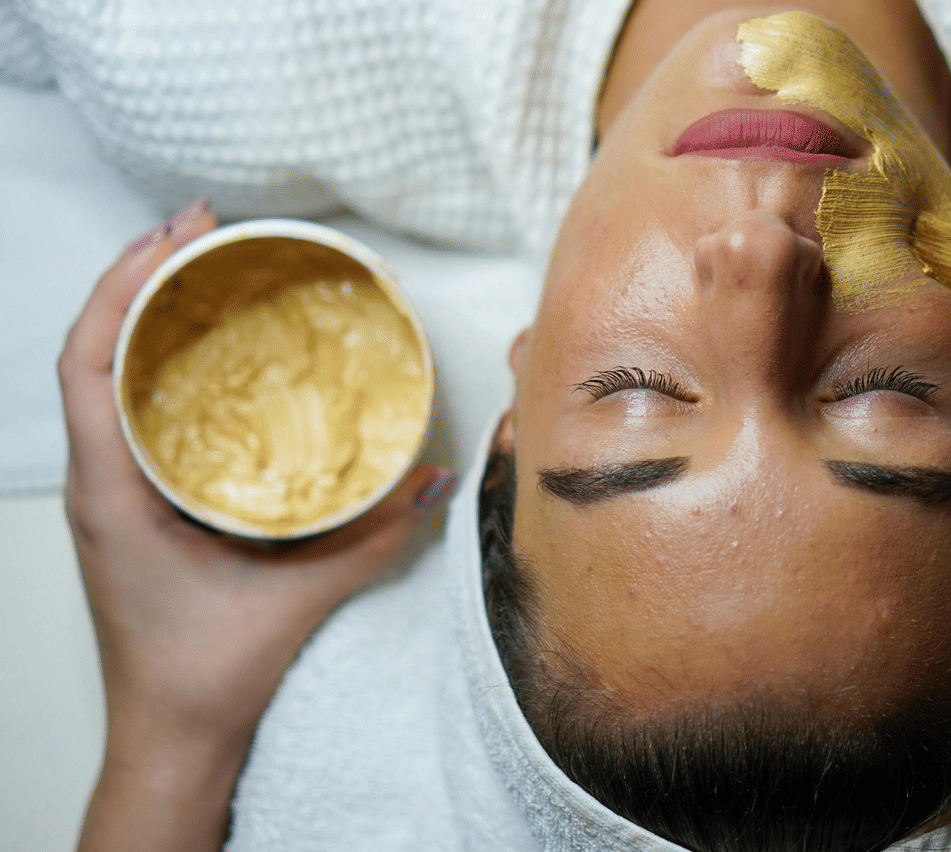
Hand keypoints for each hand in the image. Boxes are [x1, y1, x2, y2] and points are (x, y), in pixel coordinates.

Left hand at [62, 201, 454, 850]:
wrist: (170, 734)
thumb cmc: (204, 674)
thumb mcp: (296, 597)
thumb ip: (371, 536)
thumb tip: (430, 479)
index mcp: (112, 492)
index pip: (88, 364)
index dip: (123, 287)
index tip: (175, 237)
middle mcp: (96, 483)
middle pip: (90, 352)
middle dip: (136, 278)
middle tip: (198, 230)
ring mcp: (107, 493)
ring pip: (101, 379)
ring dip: (141, 316)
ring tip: (196, 270)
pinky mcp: (128, 506)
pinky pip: (126, 413)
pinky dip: (153, 364)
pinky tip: (201, 352)